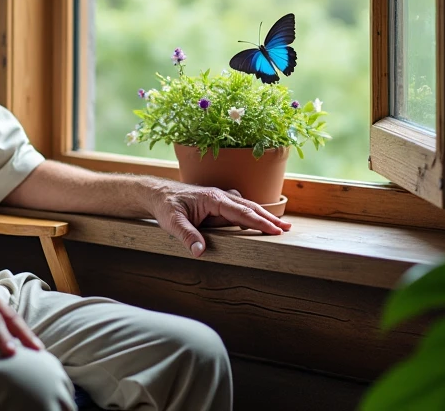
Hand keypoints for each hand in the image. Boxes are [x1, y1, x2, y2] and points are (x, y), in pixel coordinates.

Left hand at [149, 184, 290, 256]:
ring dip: (262, 216)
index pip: (241, 212)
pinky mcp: (216, 204)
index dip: (259, 222)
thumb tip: (200, 252)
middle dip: (268, 218)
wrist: (157, 193)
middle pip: (249, 207)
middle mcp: (219, 196)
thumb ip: (186, 235)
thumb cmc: (165, 206)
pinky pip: (237, 209)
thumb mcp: (172, 221)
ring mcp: (219, 199)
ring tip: (279, 226)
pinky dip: (250, 215)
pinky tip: (256, 222)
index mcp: (213, 198)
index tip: (275, 230)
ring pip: (245, 207)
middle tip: (287, 229)